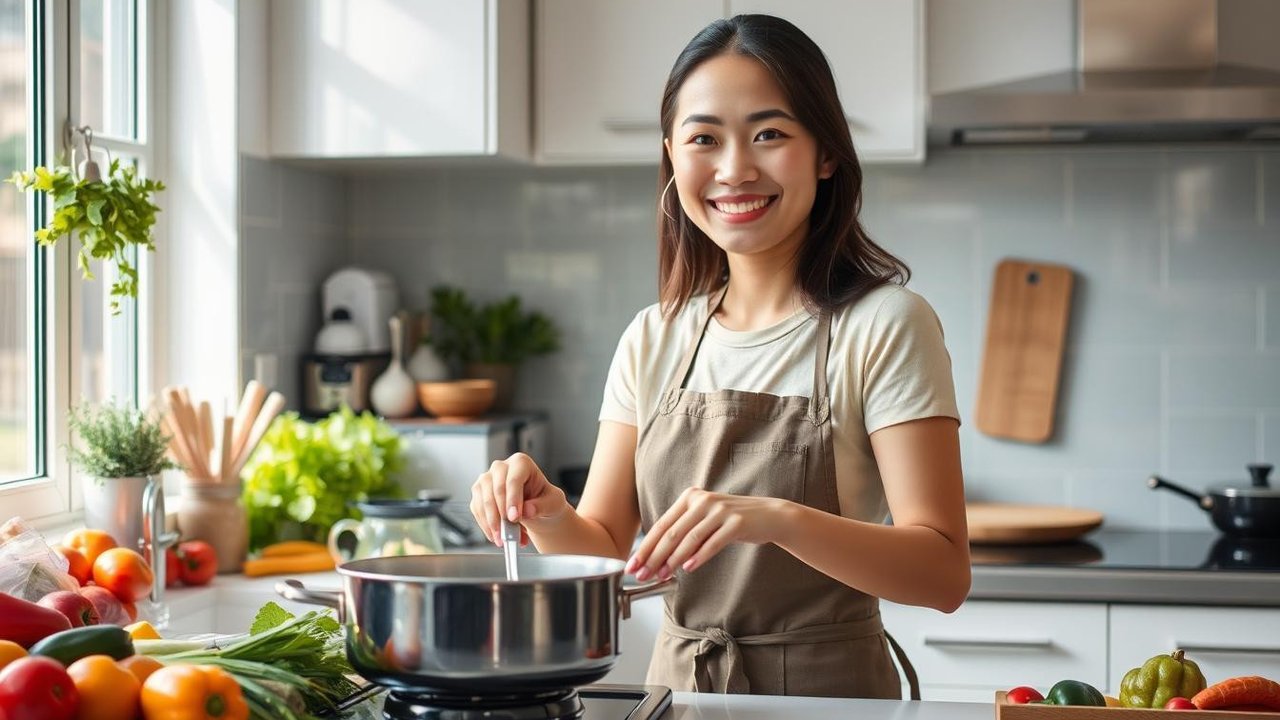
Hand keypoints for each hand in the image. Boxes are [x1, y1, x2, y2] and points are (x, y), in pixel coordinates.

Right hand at [469, 452, 568, 545]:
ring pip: (483, 501)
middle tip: (508, 533)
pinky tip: (496, 536)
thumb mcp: (552, 503)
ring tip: (503, 539)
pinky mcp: (479, 494)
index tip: (514, 518)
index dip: (513, 499)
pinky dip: (486, 526)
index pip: (514, 480)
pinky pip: (477, 510)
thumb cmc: (545, 500)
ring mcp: (487, 479)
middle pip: (496, 490)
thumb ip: (541, 506)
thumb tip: (527, 510)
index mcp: (521, 463)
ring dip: (492, 523)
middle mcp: (501, 468)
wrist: (537, 509)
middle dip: (502, 515)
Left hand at [625, 487, 791, 579]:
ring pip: (689, 538)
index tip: (633, 565)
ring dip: (672, 560)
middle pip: (671, 532)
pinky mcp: (736, 523)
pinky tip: (688, 568)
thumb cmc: (732, 521)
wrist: (769, 515)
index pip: (661, 525)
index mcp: (690, 497)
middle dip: (653, 557)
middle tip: (641, 575)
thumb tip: (657, 559)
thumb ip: (683, 531)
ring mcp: (720, 510)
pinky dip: (699, 556)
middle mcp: (703, 500)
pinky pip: (713, 542)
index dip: (645, 547)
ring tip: (662, 576)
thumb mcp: (705, 519)